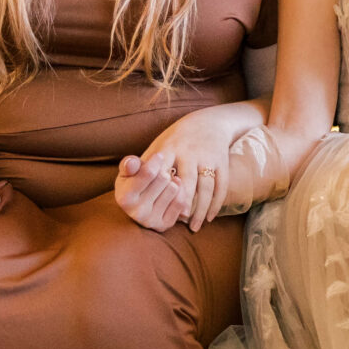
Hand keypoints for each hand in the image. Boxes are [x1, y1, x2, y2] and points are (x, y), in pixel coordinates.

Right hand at [114, 151, 192, 231]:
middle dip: (163, 172)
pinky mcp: (164, 225)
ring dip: (173, 181)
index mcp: (124, 197)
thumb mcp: (127, 170)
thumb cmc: (132, 180)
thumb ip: (129, 164)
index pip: (149, 172)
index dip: (156, 160)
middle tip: (159, 174)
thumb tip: (132, 163)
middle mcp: (136, 212)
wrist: (137, 202)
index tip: (159, 155)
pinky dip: (180, 193)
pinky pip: (181, 202)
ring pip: (174, 189)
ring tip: (166, 182)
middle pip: (163, 179)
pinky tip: (173, 189)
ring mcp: (150, 221)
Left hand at [125, 112, 245, 231]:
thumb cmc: (176, 140)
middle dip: (182, 202)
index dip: (158, 190)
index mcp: (168, 149)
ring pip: (205, 187)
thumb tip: (126, 175)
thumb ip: (142, 164)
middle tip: (178, 221)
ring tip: (194, 227)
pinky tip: (209, 217)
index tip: (153, 209)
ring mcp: (206, 157)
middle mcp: (188, 152)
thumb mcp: (157, 146)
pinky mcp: (221, 161)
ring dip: (200, 209)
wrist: (208, 121)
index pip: (161, 172)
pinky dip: (216, 204)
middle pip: (186, 181)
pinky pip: (221, 186)